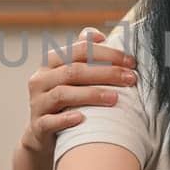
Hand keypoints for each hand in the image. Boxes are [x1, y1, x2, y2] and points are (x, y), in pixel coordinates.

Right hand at [21, 27, 137, 152]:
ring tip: (115, 98)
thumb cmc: (66, 98)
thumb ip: (83, 52)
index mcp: (51, 61)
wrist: (43, 133)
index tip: (131, 62)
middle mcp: (40, 79)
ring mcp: (37, 102)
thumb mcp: (72, 73)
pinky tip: (83, 118)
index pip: (80, 50)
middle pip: (74, 71)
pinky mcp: (37, 125)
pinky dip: (66, 119)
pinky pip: (50, 121)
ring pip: (63, 93)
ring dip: (91, 94)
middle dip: (106, 73)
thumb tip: (98, 35)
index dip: (107, 53)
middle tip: (130, 79)